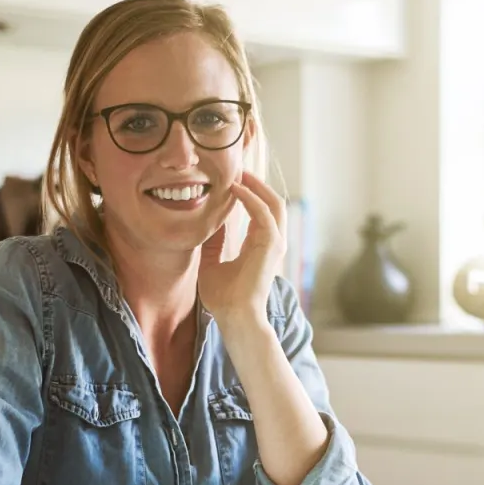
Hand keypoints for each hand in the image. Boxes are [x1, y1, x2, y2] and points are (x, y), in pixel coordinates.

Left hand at [198, 171, 285, 327]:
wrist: (234, 316)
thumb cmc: (224, 298)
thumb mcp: (211, 264)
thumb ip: (213, 243)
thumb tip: (208, 224)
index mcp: (260, 245)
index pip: (260, 211)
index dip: (248, 193)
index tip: (231, 179)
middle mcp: (272, 242)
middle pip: (272, 202)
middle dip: (257, 182)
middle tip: (237, 168)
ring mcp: (275, 243)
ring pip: (274, 203)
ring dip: (257, 185)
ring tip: (238, 172)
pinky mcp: (272, 245)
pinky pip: (264, 212)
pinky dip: (251, 198)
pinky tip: (235, 189)